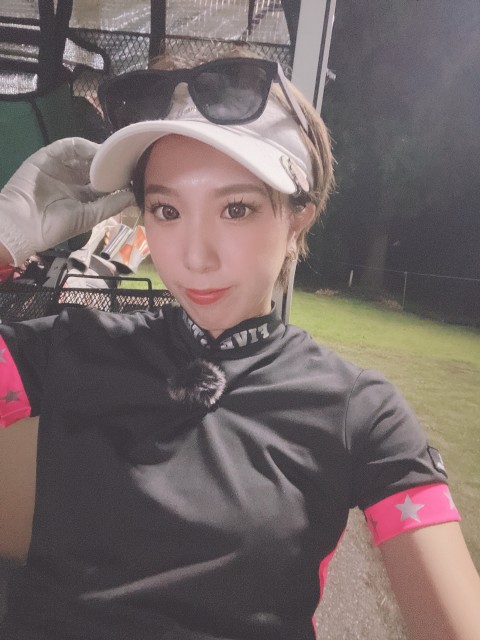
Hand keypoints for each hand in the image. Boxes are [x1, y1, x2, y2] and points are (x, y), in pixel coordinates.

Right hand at [0, 138, 135, 265]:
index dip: (118, 179)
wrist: (24, 224)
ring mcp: (60, 167)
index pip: (104, 183)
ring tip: (114, 154)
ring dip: (99, 154)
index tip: (134, 174)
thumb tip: (134, 195)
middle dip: (111, 164)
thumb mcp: (89, 216)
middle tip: (127, 160)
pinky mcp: (47, 157)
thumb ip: (112, 205)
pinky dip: (83, 146)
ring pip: (83, 155)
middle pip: (95, 166)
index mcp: (82, 196)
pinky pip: (67, 147)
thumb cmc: (56, 226)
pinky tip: (96, 150)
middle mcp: (72, 180)